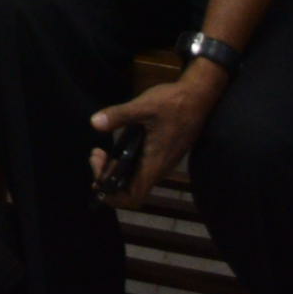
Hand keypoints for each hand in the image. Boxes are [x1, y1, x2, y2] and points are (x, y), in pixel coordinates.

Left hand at [90, 67, 223, 210]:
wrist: (198, 97)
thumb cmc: (173, 103)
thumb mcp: (143, 106)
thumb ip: (119, 115)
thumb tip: (94, 123)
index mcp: (154, 164)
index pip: (133, 196)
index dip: (113, 196)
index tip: (97, 179)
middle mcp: (158, 168)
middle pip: (130, 189)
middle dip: (107, 177)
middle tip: (95, 155)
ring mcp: (161, 162)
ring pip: (134, 178)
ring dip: (114, 169)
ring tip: (100, 152)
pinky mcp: (162, 153)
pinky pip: (140, 167)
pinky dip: (124, 162)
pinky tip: (114, 146)